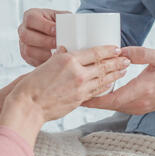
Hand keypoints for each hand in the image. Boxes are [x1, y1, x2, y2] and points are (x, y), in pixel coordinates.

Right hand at [4, 45, 128, 123]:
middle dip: (117, 62)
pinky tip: (111, 84)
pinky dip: (105, 87)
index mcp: (68, 60)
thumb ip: (58, 58)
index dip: (108, 50)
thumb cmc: (31, 85)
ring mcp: (80, 88)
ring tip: (124, 70)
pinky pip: (97, 91)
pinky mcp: (79, 100)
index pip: (94, 52)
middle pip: (103, 65)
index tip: (117, 48)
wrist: (28, 107)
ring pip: (103, 79)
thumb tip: (65, 51)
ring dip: (115, 74)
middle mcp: (77, 73)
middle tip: (126, 59)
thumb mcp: (45, 64)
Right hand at [17, 7, 70, 66]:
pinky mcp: (25, 55)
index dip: (43, 25)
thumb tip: (71, 26)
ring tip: (56, 53)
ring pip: (28, 50)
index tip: (56, 31)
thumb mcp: (61, 17)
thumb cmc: (57, 23)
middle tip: (57, 44)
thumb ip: (65, 20)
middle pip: (26, 36)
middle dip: (44, 41)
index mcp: (31, 16)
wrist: (54, 32)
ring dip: (44, 53)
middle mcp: (23, 29)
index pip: (31, 19)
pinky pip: (31, 60)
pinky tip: (53, 59)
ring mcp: (23, 43)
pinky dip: (43, 61)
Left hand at [82, 46, 154, 114]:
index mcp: (142, 91)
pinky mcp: (141, 107)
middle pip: (109, 105)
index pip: (112, 99)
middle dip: (92, 99)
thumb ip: (139, 53)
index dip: (94, 99)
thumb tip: (121, 51)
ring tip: (85, 89)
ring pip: (114, 106)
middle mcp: (139, 103)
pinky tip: (103, 91)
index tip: (80, 95)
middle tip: (76, 90)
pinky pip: (121, 105)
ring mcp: (140, 107)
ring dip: (101, 99)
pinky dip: (110, 100)